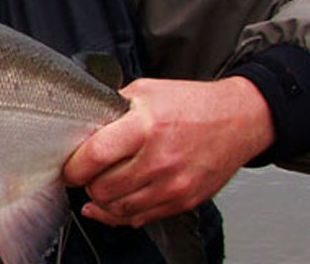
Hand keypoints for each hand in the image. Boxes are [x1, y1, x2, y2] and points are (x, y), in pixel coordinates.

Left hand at [61, 77, 274, 226]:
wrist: (240, 120)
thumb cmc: (193, 104)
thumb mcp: (147, 91)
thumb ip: (112, 106)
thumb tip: (82, 120)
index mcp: (145, 126)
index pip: (95, 155)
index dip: (74, 166)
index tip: (69, 166)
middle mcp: (160, 158)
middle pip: (103, 188)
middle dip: (87, 183)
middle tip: (87, 175)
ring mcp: (173, 183)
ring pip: (119, 208)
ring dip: (103, 200)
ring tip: (102, 185)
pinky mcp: (183, 200)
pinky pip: (141, 218)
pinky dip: (121, 214)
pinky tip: (115, 203)